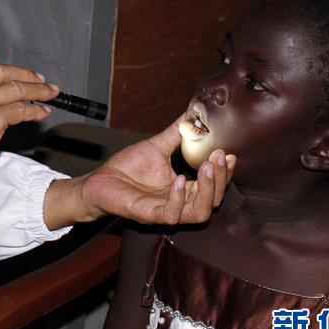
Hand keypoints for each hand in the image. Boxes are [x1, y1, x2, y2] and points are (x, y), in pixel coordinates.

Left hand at [77, 115, 235, 225]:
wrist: (100, 180)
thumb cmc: (127, 167)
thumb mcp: (157, 146)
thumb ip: (177, 133)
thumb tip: (193, 113)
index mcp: (184, 189)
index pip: (213, 186)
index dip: (224, 172)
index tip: (228, 153)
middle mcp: (179, 203)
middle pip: (213, 201)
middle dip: (220, 179)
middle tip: (219, 157)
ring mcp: (165, 211)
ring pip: (199, 213)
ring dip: (207, 190)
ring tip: (206, 167)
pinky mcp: (149, 215)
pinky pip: (171, 213)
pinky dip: (177, 197)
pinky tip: (179, 178)